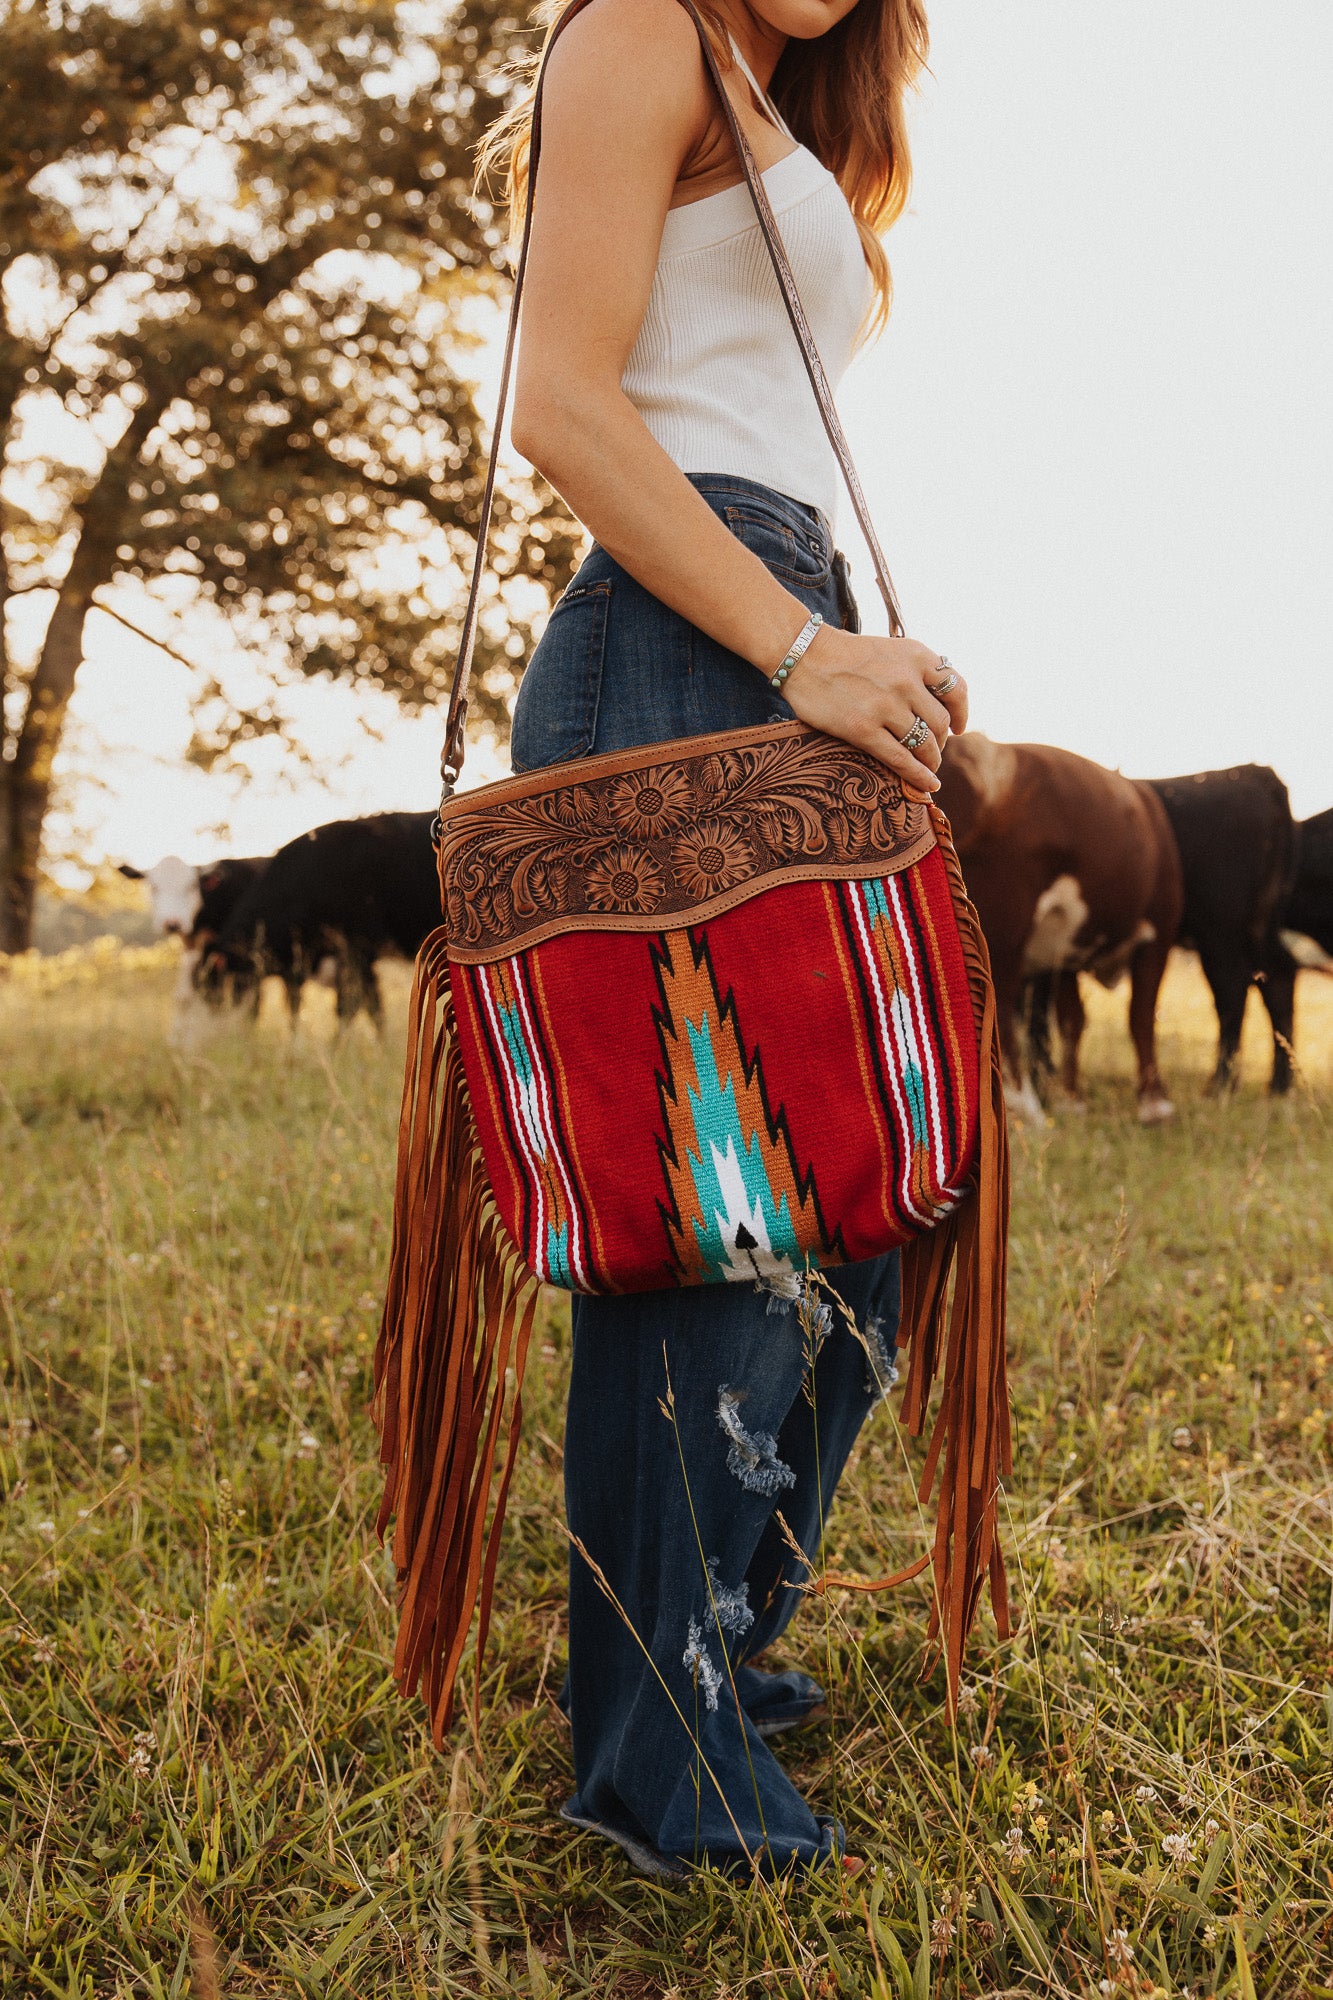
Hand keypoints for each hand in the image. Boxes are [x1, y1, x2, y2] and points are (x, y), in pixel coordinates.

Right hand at [780, 626, 967, 793]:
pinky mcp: (863, 729)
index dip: (961, 712)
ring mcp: (886, 706)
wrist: (803, 655)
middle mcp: (906, 680)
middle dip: (941, 741)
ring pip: (925, 743)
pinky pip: (902, 759)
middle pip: (940, 722)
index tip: (958, 727)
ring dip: (930, 760)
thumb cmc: (845, 655)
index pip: (956, 688)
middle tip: (932, 749)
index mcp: (916, 656)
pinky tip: (928, 785)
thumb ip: (914, 671)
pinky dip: (919, 776)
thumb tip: (938, 707)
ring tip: (927, 767)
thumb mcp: (890, 650)